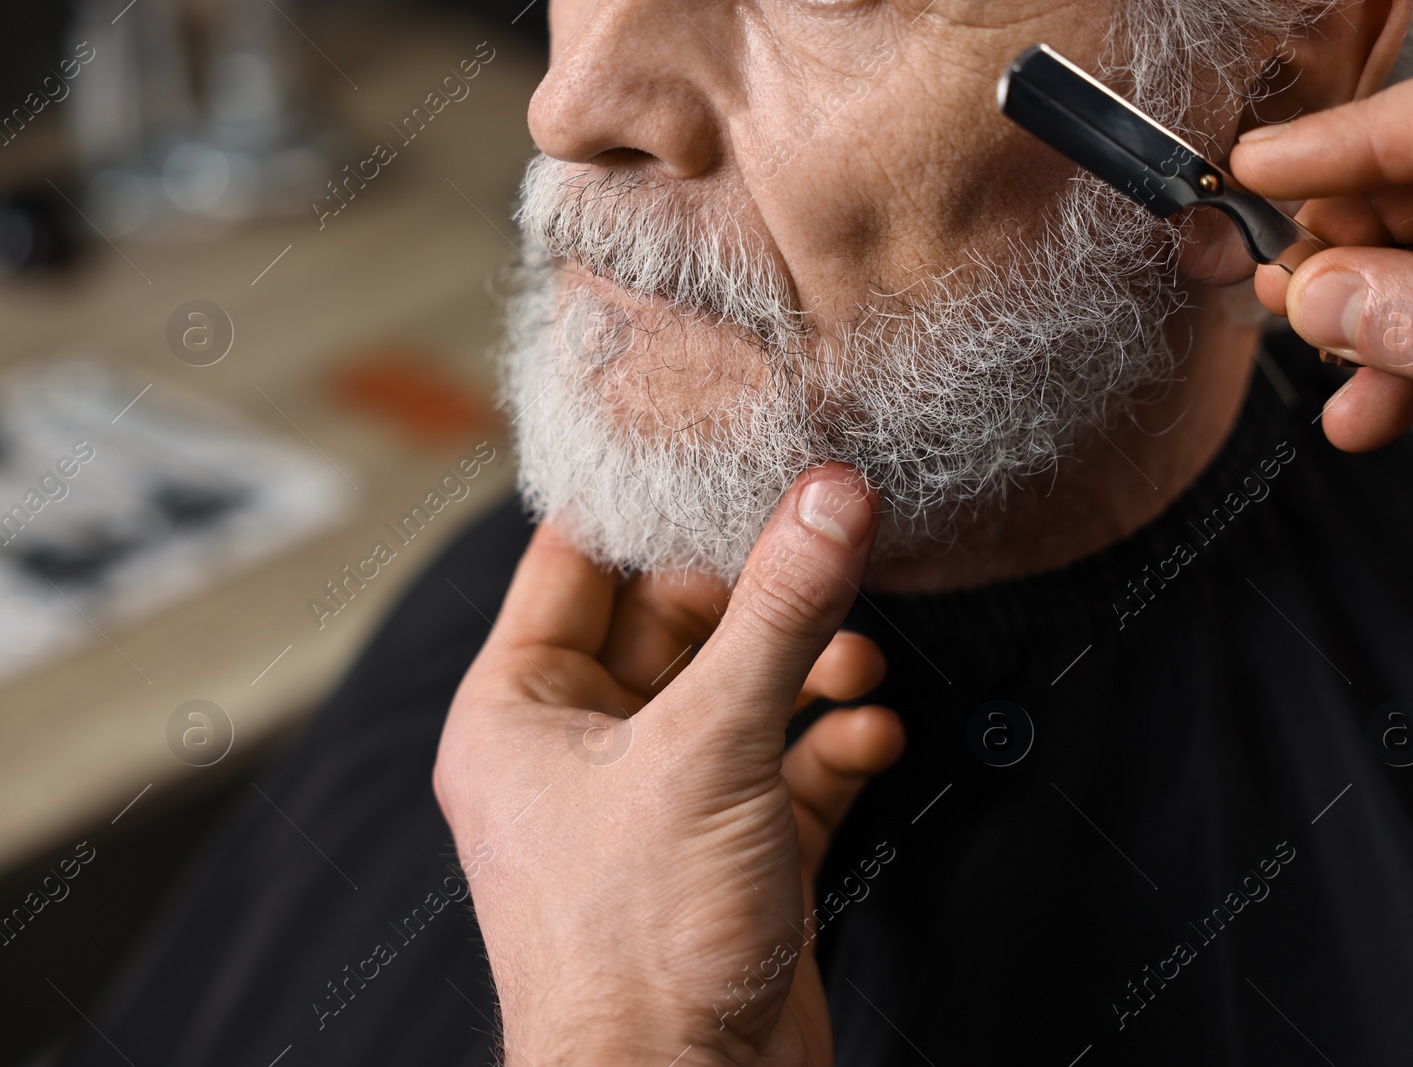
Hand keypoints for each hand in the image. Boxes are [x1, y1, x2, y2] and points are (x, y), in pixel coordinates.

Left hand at [433, 464, 903, 1066]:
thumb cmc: (634, 953)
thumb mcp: (709, 748)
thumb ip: (778, 615)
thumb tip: (828, 499)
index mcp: (518, 711)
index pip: (575, 562)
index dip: (648, 503)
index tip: (725, 450)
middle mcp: (581, 750)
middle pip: (676, 621)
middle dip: (756, 593)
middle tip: (825, 550)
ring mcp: (658, 802)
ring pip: (738, 691)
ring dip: (805, 669)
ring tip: (852, 662)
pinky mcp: (730, 853)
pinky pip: (785, 767)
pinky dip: (831, 746)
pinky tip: (867, 739)